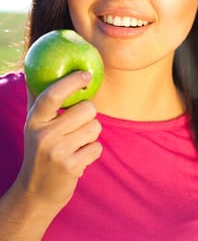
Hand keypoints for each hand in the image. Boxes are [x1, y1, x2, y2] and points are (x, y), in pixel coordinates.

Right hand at [18, 71, 102, 208]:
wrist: (36, 192)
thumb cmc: (40, 151)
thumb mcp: (33, 126)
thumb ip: (38, 100)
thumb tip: (36, 71)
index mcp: (35, 121)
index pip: (53, 95)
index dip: (72, 81)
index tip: (87, 74)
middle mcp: (44, 135)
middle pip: (86, 109)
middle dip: (89, 114)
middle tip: (79, 124)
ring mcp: (57, 152)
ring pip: (95, 127)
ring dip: (91, 134)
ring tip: (77, 144)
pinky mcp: (71, 167)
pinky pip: (97, 147)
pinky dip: (92, 151)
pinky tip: (79, 158)